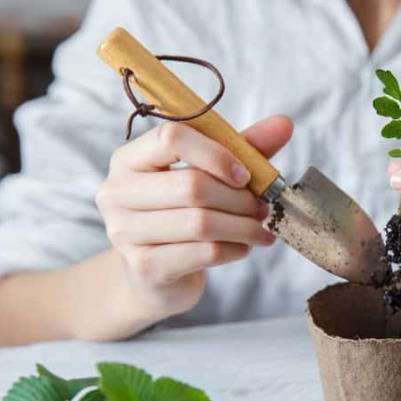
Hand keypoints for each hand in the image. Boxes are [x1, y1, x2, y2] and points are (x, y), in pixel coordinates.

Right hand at [96, 115, 291, 323]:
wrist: (154, 275)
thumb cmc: (182, 214)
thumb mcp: (209, 175)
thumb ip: (243, 148)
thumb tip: (283, 123)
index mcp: (129, 159)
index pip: (171, 137)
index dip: (217, 154)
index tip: (245, 175)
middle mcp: (117, 192)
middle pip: (191, 185)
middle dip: (238, 198)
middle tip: (263, 207)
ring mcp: (125, 232)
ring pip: (200, 223)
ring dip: (243, 226)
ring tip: (260, 228)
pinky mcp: (144, 267)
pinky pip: (204, 253)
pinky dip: (234, 249)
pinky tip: (244, 247)